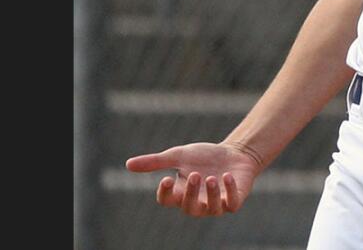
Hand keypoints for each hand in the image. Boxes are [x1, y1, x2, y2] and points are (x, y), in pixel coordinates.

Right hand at [125, 141, 261, 216]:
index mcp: (181, 192)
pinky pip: (231, 204)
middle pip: (189, 208)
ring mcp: (216, 203)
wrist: (234, 153)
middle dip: (191, 193)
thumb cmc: (204, 157)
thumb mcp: (178, 155)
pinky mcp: (234, 200)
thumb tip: (127, 164)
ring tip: (210, 178)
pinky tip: (226, 177)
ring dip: (211, 194)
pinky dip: (229, 192)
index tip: (167, 179)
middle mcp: (198, 202)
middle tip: (195, 174)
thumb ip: (155, 162)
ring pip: (211, 209)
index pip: (167, 201)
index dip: (165, 193)